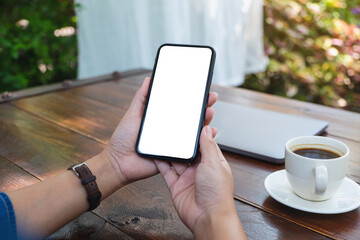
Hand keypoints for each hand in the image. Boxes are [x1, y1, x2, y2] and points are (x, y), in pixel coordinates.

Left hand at [102, 77, 217, 184]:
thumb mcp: (132, 114)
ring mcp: (174, 143)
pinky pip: (191, 149)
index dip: (192, 98)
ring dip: (205, 121)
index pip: (180, 107)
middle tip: (211, 97)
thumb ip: (141, 98)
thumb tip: (148, 80)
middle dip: (203, 107)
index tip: (201, 88)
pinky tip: (208, 132)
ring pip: (194, 132)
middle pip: (191, 118)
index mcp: (162, 120)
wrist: (119, 162)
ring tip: (210, 112)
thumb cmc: (123, 139)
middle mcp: (170, 130)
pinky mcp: (175, 156)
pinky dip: (202, 141)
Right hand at [155, 126, 245, 238]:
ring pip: (176, 161)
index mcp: (214, 163)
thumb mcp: (213, 163)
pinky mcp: (177, 186)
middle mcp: (201, 170)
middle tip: (174, 130)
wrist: (207, 217)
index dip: (198, 135)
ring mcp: (188, 178)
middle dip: (182, 142)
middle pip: (189, 152)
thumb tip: (207, 129)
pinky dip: (160, 164)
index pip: (205, 145)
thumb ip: (208, 145)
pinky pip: (167, 172)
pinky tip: (155, 155)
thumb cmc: (217, 194)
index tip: (191, 124)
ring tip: (163, 139)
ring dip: (170, 152)